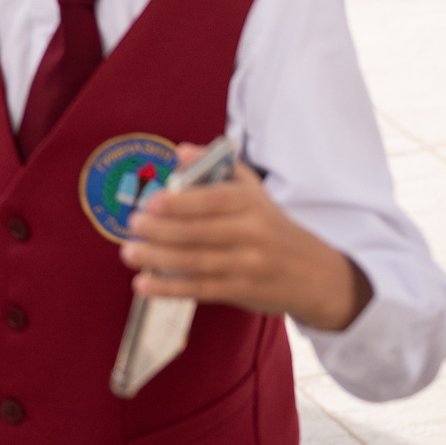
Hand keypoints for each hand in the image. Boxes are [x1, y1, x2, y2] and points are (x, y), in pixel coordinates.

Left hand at [122, 149, 373, 333]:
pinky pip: (201, 289)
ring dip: (158, 258)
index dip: (180, 202)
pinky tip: (143, 285)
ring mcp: (248, 265)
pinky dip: (169, 288)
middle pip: (199, 232)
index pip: (213, 199)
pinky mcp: (243, 292)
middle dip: (160, 230)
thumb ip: (215, 168)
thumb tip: (178, 152)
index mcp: (251, 203)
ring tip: (129, 252)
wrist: (316, 274)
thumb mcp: (253, 191)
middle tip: (132, 226)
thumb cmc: (271, 225)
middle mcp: (252, 233)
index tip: (151, 202)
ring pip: (196, 261)